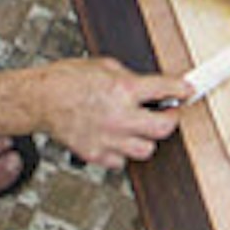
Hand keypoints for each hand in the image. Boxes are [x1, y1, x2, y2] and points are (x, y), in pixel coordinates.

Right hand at [36, 54, 193, 167]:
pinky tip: (116, 140)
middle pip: (164, 128)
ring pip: (146, 151)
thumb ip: (130, 78)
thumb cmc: (67, 80)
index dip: (183, 89)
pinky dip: (122, 153)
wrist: (40, 100)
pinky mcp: (96, 155)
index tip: (188, 90)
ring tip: (138, 128)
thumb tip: (149, 86)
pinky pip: (121, 162)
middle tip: (167, 113)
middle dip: (171, 120)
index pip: (166, 90)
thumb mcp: (105, 66)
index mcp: (123, 89)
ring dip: (146, 139)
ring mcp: (108, 139)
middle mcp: (120, 116)